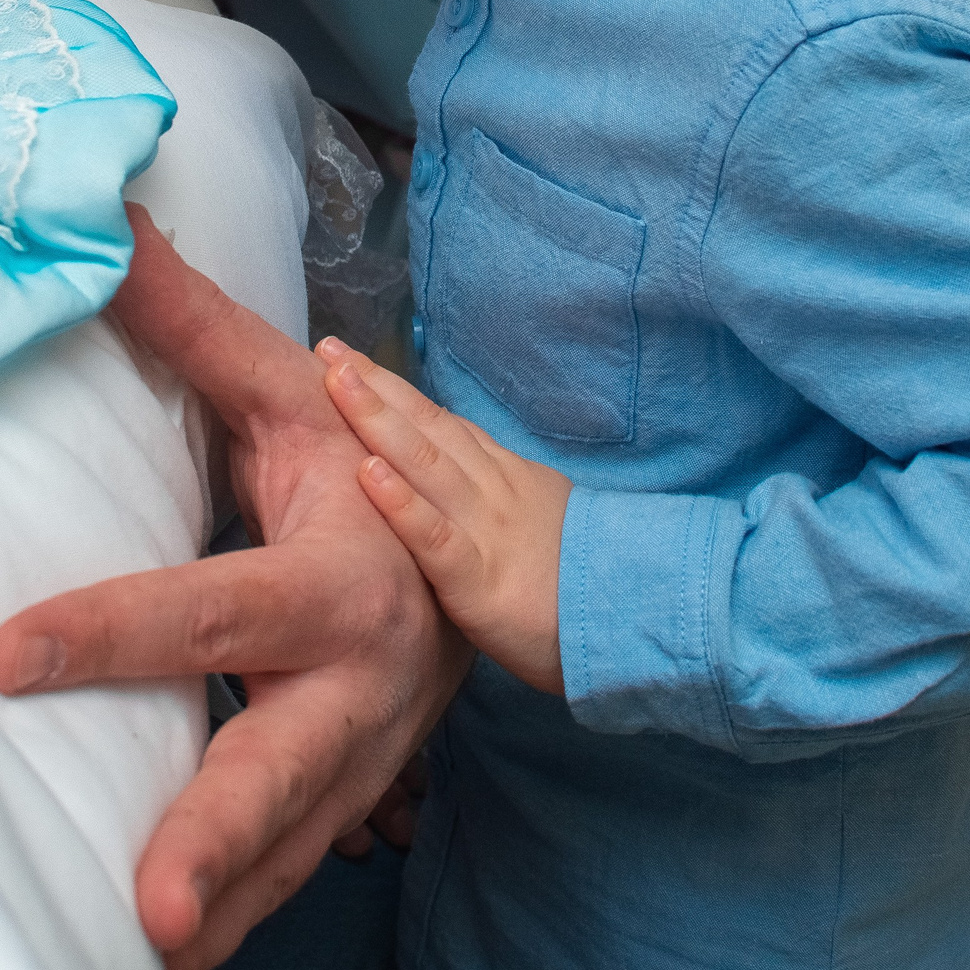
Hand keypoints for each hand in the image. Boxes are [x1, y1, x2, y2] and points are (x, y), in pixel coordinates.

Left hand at [0, 211, 468, 969]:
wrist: (474, 569)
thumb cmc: (362, 475)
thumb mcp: (295, 398)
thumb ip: (192, 328)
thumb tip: (102, 229)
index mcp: (344, 581)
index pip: (212, 606)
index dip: (112, 629)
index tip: (6, 652)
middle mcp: (361, 690)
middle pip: (277, 770)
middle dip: (211, 840)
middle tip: (147, 902)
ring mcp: (359, 770)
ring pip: (282, 856)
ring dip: (214, 914)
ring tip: (131, 965)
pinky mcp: (341, 814)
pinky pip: (278, 883)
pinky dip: (224, 928)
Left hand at [322, 342, 571, 696]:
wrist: (642, 621)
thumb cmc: (587, 584)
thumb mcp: (543, 518)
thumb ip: (498, 494)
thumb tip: (457, 469)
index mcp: (504, 478)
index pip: (440, 422)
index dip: (393, 388)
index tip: (349, 358)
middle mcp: (491, 490)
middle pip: (426, 427)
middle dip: (374, 386)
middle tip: (328, 348)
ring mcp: (486, 530)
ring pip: (425, 464)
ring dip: (377, 419)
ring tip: (336, 381)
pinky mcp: (480, 580)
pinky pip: (435, 536)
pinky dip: (401, 502)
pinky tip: (367, 472)